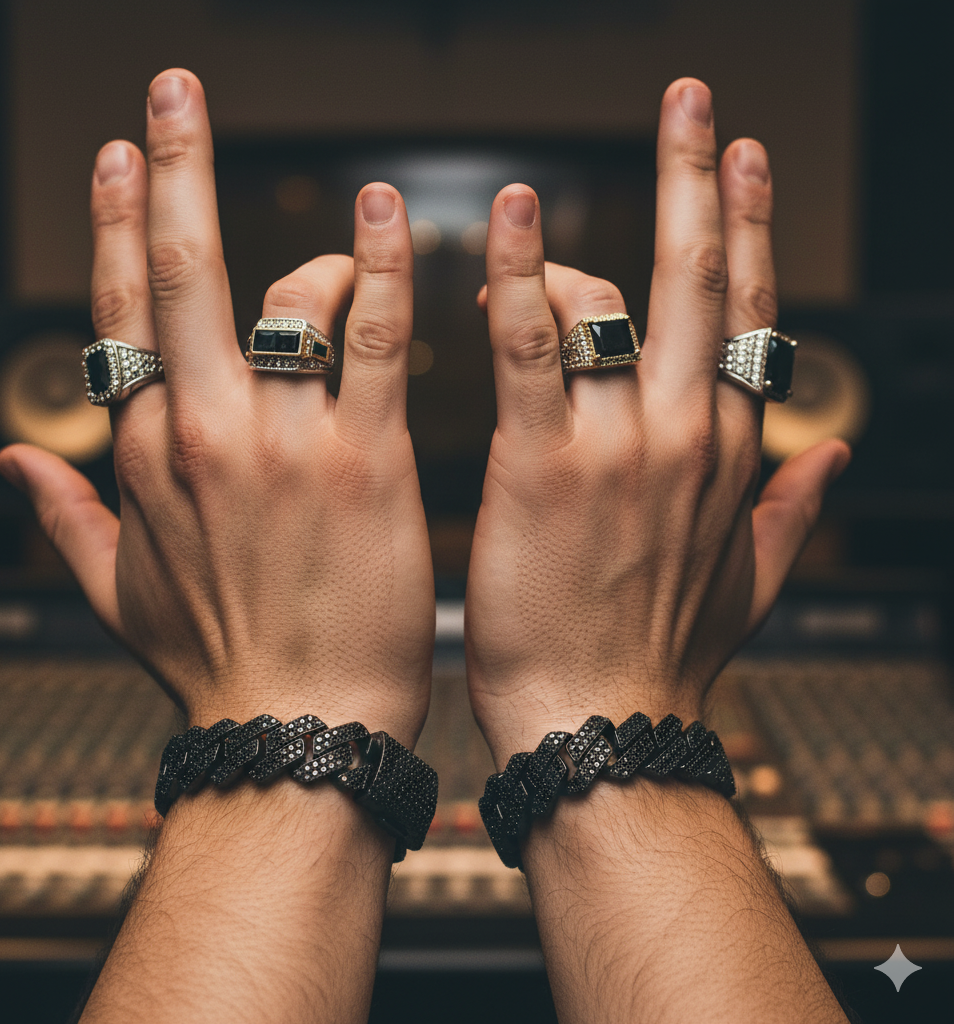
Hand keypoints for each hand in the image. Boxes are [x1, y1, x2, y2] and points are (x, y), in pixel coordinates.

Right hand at [0, 70, 432, 743]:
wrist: (297, 731)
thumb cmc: (220, 667)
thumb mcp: (116, 595)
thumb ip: (65, 517)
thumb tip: (10, 462)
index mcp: (147, 458)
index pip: (123, 315)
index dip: (120, 230)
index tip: (122, 163)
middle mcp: (204, 435)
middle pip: (177, 274)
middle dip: (171, 171)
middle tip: (175, 95)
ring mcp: (283, 444)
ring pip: (285, 297)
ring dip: (313, 228)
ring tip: (362, 189)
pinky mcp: (365, 462)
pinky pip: (371, 341)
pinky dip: (383, 270)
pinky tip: (392, 217)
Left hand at [466, 77, 849, 764]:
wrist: (597, 728)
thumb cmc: (654, 660)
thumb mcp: (748, 588)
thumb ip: (787, 515)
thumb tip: (828, 461)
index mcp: (728, 459)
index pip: (750, 322)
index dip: (750, 235)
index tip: (744, 168)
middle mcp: (686, 438)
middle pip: (706, 283)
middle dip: (702, 182)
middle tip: (696, 106)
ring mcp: (619, 447)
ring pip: (619, 300)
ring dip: (589, 224)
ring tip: (546, 174)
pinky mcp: (543, 466)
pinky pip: (533, 348)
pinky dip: (521, 277)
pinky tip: (506, 218)